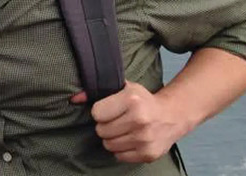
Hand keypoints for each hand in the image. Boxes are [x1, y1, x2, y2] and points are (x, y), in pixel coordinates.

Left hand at [70, 81, 186, 162]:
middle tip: (117, 120)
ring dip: (112, 138)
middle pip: (101, 131)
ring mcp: (145, 139)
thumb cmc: (142, 100)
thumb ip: (96, 91)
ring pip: (108, 145)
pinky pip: (119, 156)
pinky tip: (130, 139)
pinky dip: (121, 149)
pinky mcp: (148, 154)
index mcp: (131, 100)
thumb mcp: (122, 88)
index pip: (96, 113)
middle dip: (105, 126)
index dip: (100, 112)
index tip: (109, 109)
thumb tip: (73, 99)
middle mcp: (139, 120)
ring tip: (123, 129)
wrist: (171, 116)